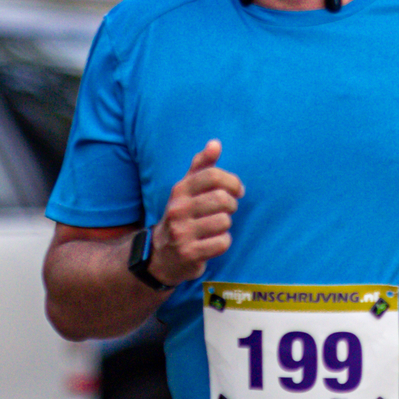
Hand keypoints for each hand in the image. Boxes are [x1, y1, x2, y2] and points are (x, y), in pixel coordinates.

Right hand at [152, 139, 244, 281]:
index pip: (213, 176)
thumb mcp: (186, 189)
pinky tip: (213, 242)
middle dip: (231, 205)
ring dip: (226, 225)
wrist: (161, 255)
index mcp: (180, 190)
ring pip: (224, 221)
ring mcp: (182, 232)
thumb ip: (201, 166)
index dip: (232, 182)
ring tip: (216, 226)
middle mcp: (178, 209)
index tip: (237, 191)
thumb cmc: (182, 216)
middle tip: (227, 210)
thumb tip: (215, 143)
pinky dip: (223, 243)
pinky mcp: (189, 253)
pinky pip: (222, 243)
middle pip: (222, 198)